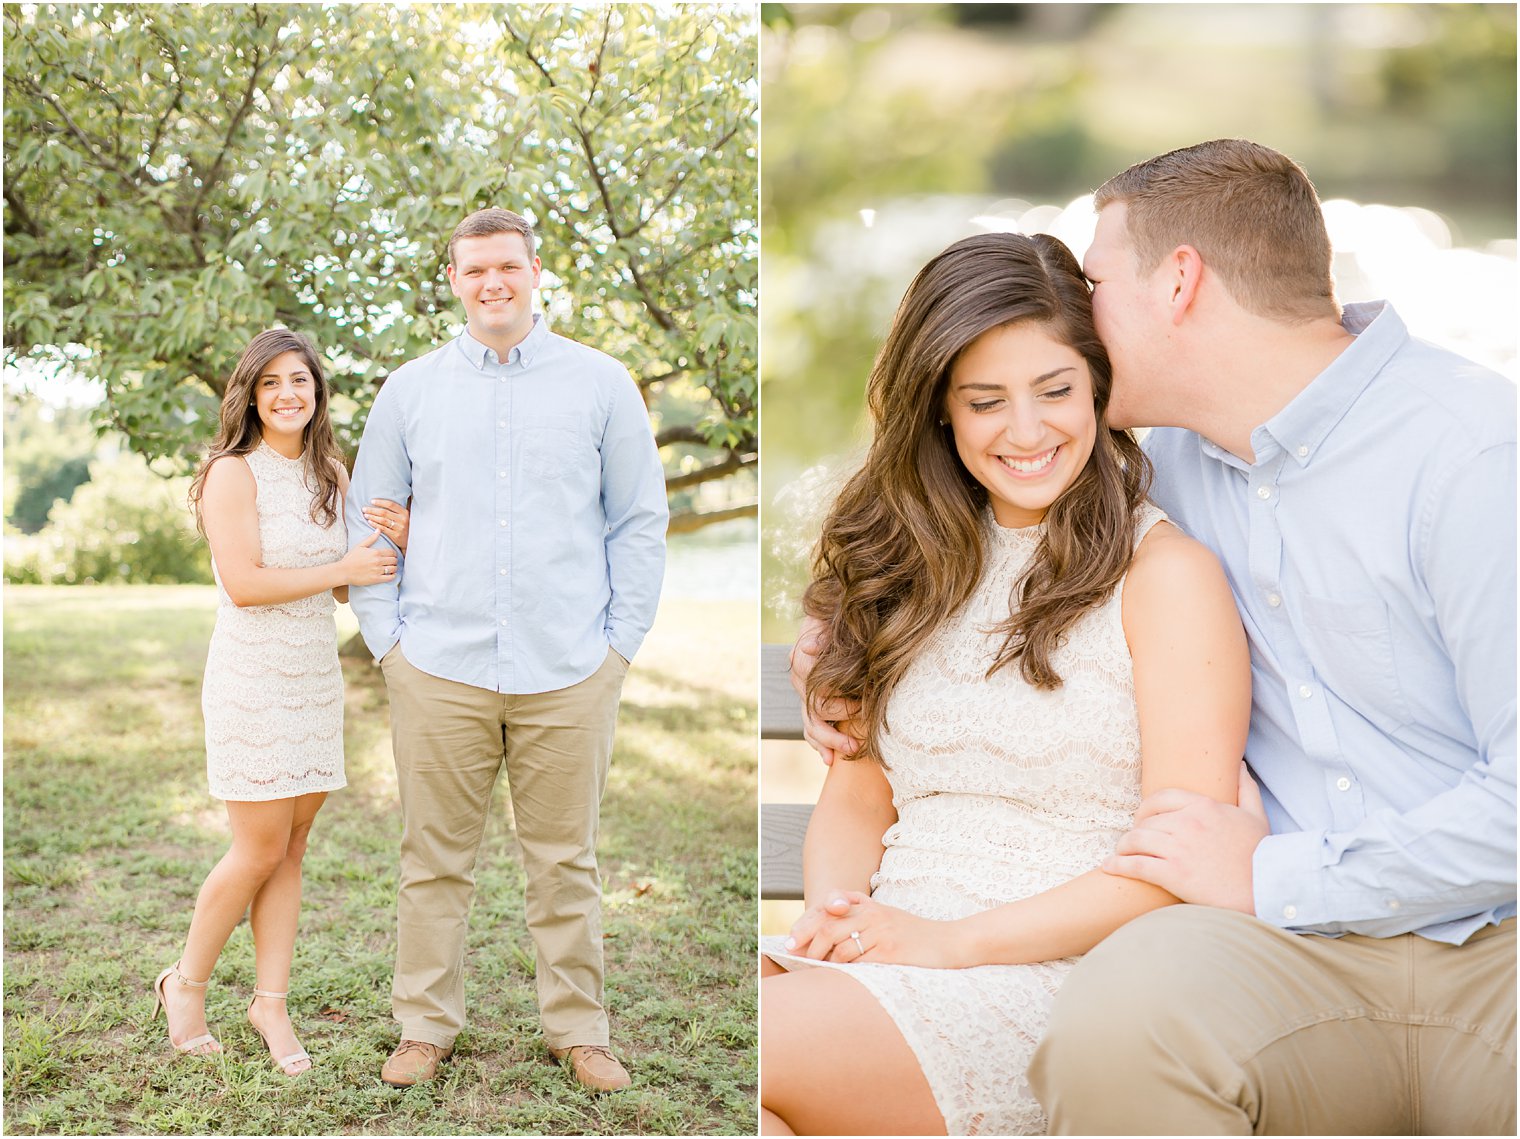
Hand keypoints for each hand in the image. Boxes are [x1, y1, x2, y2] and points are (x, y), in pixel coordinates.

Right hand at [340, 529, 398, 585]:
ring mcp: (378, 570)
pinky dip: (393, 576)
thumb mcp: (360, 546)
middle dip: (394, 561)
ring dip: (394, 568)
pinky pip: (391, 578)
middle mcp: (378, 561)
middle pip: (394, 560)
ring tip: (391, 568)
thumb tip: (378, 529)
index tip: (391, 556)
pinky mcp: (376, 579)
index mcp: (375, 552)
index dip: (394, 554)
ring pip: (394, 568)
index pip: (392, 552)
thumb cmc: (351, 558)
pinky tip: (390, 575)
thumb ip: (371, 538)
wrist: (343, 571)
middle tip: (391, 562)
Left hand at [361, 497, 409, 552]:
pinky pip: (383, 529)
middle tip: (364, 509)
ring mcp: (399, 528)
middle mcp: (402, 519)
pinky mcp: (396, 535)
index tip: (371, 501)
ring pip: (383, 520)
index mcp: (405, 512)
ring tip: (365, 515)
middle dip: (372, 510)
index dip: (380, 502)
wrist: (411, 540)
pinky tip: (370, 522)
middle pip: (384, 512)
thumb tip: (385, 501)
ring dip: (372, 517)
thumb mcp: (405, 516)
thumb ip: (398, 510)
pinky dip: (375, 525)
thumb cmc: (406, 526)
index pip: (391, 504)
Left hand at [784, 890, 961, 967]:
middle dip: (808, 946)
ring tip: (819, 974)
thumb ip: (860, 918)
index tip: (791, 941)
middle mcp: (874, 916)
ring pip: (841, 949)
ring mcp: (882, 933)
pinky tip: (842, 981)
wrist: (951, 943)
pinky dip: (846, 974)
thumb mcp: (887, 917)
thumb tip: (824, 937)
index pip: (829, 908)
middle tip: (797, 959)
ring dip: (825, 964)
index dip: (806, 924)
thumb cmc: (915, 935)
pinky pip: (860, 965)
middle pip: (828, 927)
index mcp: (870, 906)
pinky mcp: (892, 953)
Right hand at [789, 617, 862, 764]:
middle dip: (836, 726)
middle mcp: (799, 678)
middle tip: (860, 738)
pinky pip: (809, 728)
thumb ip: (824, 633)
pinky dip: (819, 744)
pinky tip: (828, 759)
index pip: (812, 686)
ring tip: (851, 751)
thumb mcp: (834, 621)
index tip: (862, 705)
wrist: (837, 620)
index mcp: (801, 658)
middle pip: (812, 710)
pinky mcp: (810, 705)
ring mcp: (804, 694)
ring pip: (810, 723)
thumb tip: (810, 647)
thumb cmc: (841, 620)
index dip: (837, 699)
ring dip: (829, 740)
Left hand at [1102, 763, 1268, 912]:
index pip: (1160, 798)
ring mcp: (1179, 848)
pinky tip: (1109, 867)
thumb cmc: (1263, 854)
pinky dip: (1118, 865)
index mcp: (1203, 806)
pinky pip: (1135, 864)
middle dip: (1135, 831)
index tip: (1142, 819)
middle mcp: (1187, 822)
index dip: (1145, 809)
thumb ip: (1245, 788)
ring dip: (1123, 847)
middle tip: (1131, 841)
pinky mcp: (1173, 873)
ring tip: (1119, 854)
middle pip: (1145, 821)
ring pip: (1135, 840)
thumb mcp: (1256, 815)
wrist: (1268, 889)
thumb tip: (1240, 765)